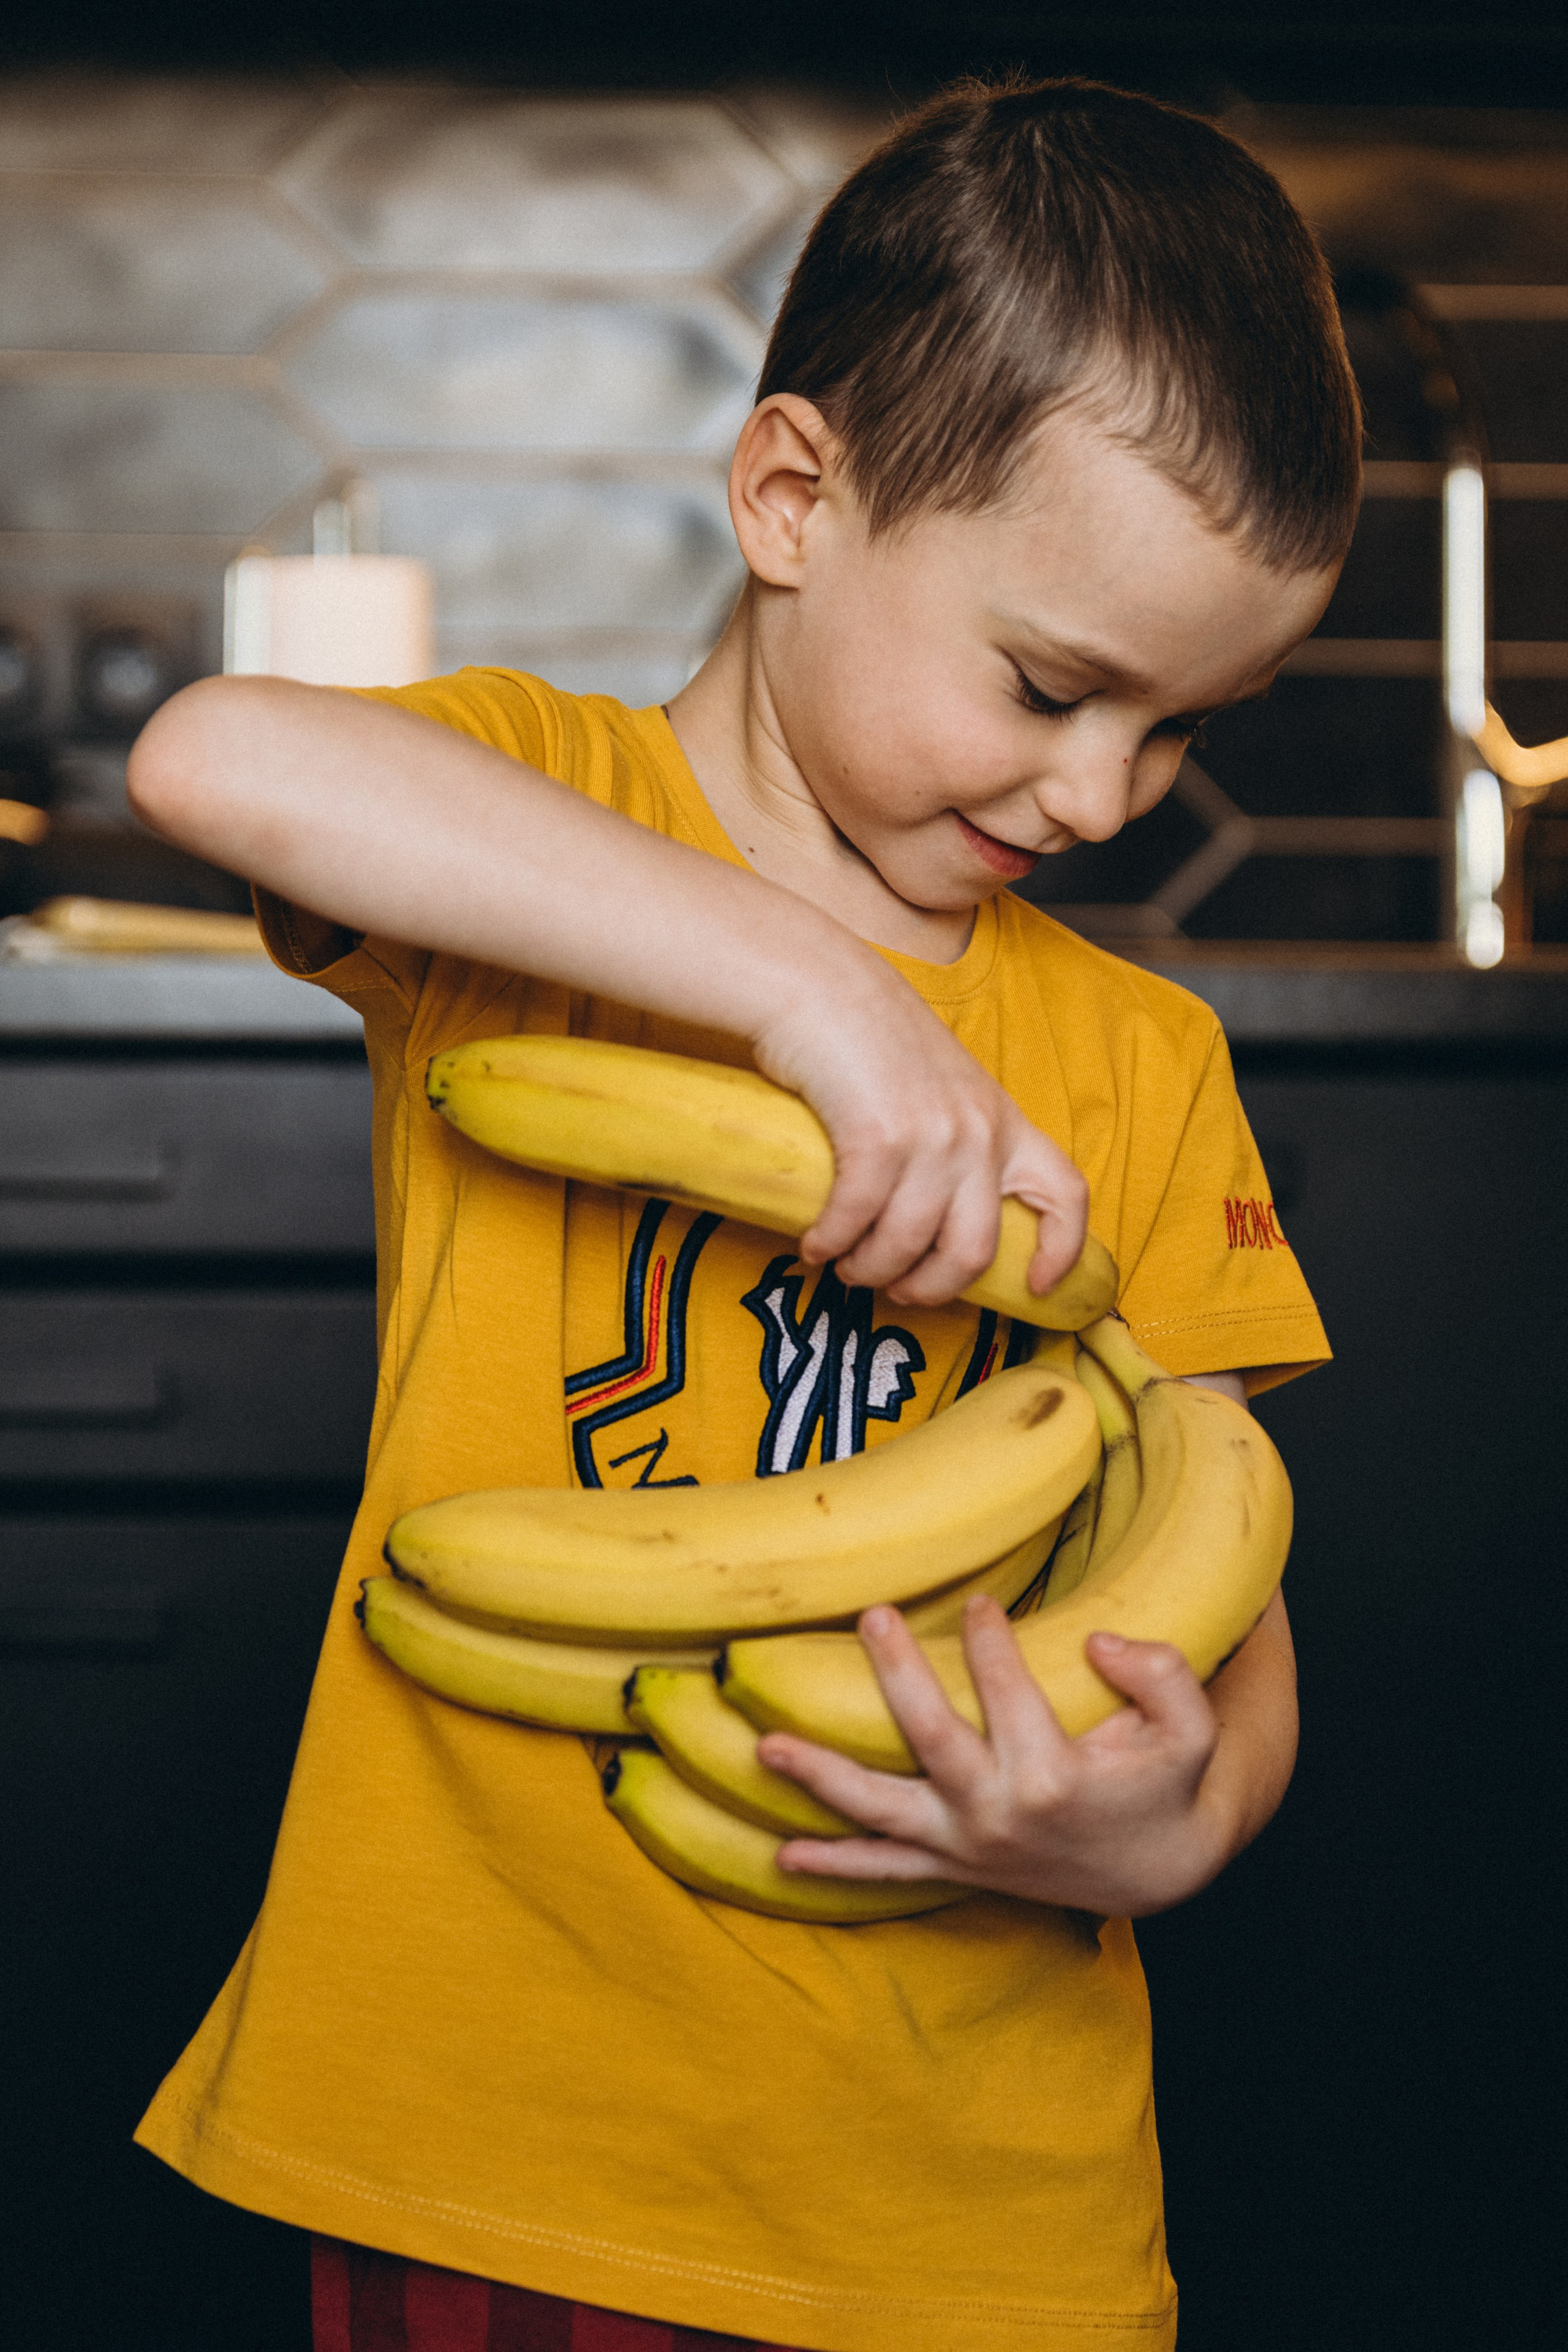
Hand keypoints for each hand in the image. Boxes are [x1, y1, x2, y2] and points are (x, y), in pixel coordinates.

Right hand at [754, 967, 1087, 1307]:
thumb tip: (936, 1213)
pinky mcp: (879, 1138)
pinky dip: (831, 1243)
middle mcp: (979, 1134)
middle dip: (933, 1287)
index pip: (1066, 1193)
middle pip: (977, 1249)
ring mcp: (932, 1137)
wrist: (825, 985)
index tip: (1038, 1285)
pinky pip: (857, 1220)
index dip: (1063, 1249)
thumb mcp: (944, 1087)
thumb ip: (957, 1139)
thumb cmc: (873, 1039)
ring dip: (871, 1269)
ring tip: (845, 1265)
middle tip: (897, 1289)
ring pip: (911, 1244)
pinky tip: (814, 1245)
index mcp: (1004, 1122)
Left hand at [757, 1595, 1234, 1917]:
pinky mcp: (954, 1868)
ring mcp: (968, 1847)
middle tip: (870, 1618)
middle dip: (896, 1675)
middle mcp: (998, 1815)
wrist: (1158, 1871)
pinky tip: (783, 1856)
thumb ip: (1162, 1673)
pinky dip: (834, 1866)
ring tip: (765, 1747)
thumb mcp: (1190, 1731)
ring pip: (881, 1812)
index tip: (981, 1599)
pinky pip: (884, 1872)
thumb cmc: (1166, 1786)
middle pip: (929, 1738)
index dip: (990, 1640)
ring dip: (820, 1777)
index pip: (1005, 1689)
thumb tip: (1099, 1640)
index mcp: (1053, 1776)